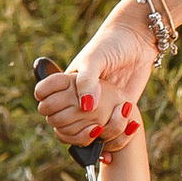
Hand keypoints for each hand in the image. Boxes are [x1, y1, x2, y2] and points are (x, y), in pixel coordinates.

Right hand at [35, 0, 157, 148]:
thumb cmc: (111, 44)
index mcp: (64, 82)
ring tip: (103, 126)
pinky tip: (115, 129)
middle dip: (71, 123)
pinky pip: (103, 135)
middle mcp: (75, 96)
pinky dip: (107, 138)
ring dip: (87, 134)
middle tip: (88, 114)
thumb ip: (87, 82)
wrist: (138, 43)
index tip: (63, 102)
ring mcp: (92, 107)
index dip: (47, 104)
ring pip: (77, 131)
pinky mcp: (111, 115)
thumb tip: (85, 108)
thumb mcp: (95, 59)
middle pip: (58, 120)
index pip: (43, 99)